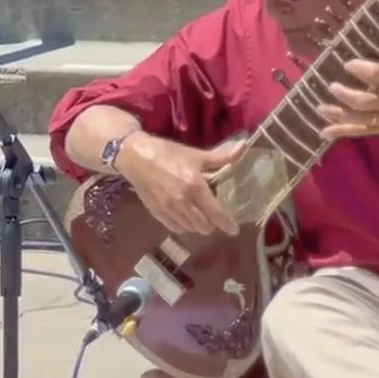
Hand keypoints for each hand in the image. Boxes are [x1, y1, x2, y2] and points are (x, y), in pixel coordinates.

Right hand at [114, 134, 241, 236]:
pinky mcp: (156, 211)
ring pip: (188, 227)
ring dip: (197, 227)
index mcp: (195, 187)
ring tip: (202, 222)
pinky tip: (185, 221)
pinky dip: (182, 227)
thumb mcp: (195, 154)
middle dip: (212, 226)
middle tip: (217, 222)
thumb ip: (221, 156)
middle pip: (202, 225)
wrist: (134, 156)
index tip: (234, 230)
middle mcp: (182, 202)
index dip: (226, 224)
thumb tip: (244, 147)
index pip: (215, 213)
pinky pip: (173, 226)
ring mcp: (168, 209)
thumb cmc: (166, 153)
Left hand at [319, 59, 378, 164]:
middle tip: (330, 86)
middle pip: (365, 100)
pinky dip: (341, 132)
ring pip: (359, 118)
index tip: (348, 64)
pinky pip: (360, 132)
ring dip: (337, 114)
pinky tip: (323, 132)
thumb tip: (367, 62)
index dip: (363, 69)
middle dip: (345, 94)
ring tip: (320, 108)